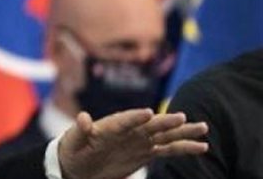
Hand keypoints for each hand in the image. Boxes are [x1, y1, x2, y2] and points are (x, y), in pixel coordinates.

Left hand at [58, 109, 207, 178]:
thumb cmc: (74, 149)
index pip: (124, 120)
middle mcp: (129, 130)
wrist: (80, 164)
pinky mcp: (146, 152)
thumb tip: (83, 117)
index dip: (134, 117)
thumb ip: (80, 130)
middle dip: (165, 122)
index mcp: (111, 125)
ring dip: (183, 132)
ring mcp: (140, 140)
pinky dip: (184, 148)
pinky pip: (168, 149)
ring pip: (165, 135)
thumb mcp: (73, 141)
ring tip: (203, 127)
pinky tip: (202, 146)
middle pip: (150, 125)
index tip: (148, 113)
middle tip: (182, 118)